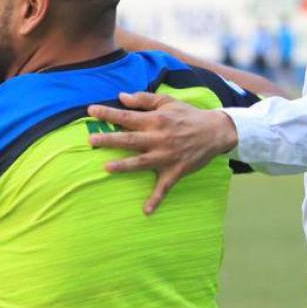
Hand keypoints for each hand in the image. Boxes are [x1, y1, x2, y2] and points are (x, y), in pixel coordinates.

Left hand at [85, 92, 237, 214]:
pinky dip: (156, 199)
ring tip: (106, 168)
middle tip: (91, 140)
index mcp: (155, 120)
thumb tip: (121, 96)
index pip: (127, 117)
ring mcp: (167, 156)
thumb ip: (144, 99)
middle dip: (110, 140)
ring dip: (125, 166)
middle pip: (130, 140)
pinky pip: (164, 187)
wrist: (216, 131)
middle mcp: (159, 138)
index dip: (108, 114)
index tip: (90, 111)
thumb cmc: (188, 115)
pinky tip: (146, 211)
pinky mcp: (176, 171)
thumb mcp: (167, 102)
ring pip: (142, 162)